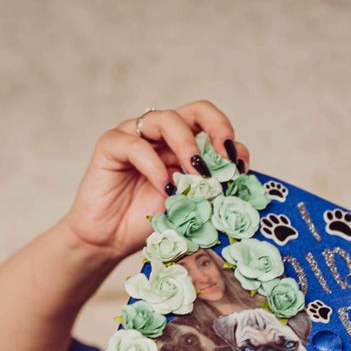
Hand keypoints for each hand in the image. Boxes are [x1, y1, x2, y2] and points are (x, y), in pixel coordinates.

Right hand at [63, 101, 249, 259]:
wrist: (109, 240)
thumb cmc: (146, 221)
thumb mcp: (187, 204)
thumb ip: (210, 185)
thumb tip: (241, 166)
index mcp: (179, 143)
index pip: (208, 121)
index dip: (226, 134)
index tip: (237, 163)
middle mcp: (158, 133)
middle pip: (193, 111)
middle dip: (215, 129)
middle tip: (223, 160)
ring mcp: (133, 135)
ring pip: (164, 120)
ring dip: (186, 145)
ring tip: (195, 175)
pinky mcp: (110, 146)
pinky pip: (135, 145)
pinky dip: (154, 166)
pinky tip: (165, 189)